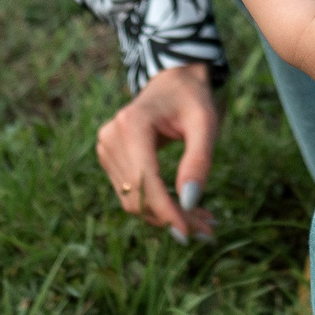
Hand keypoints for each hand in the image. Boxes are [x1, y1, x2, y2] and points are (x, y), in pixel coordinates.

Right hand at [94, 62, 217, 242]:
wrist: (173, 80)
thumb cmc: (192, 98)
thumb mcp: (205, 123)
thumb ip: (198, 161)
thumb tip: (189, 203)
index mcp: (131, 125)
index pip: (145, 181)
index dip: (166, 211)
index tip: (190, 233)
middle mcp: (111, 138)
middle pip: (138, 196)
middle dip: (172, 217)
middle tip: (208, 229)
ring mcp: (106, 149)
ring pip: (133, 201)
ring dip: (166, 216)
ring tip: (202, 221)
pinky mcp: (109, 159)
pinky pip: (131, 194)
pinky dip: (157, 207)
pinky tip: (184, 209)